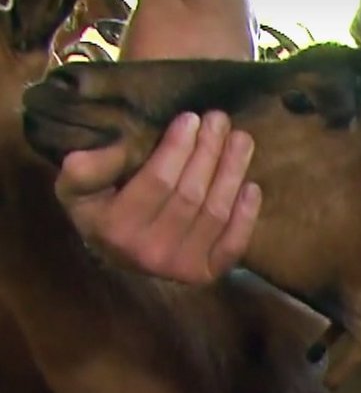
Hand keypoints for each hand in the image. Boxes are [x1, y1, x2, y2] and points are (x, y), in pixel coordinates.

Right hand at [55, 110, 260, 284]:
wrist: (116, 254)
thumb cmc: (100, 209)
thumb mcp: (77, 187)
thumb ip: (85, 169)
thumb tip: (117, 147)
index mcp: (116, 227)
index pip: (157, 181)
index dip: (178, 148)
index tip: (191, 118)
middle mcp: (149, 252)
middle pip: (191, 194)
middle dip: (209, 153)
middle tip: (220, 120)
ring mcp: (180, 267)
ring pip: (215, 214)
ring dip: (232, 174)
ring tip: (242, 141)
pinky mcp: (204, 274)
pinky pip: (232, 245)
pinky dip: (246, 217)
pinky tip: (252, 187)